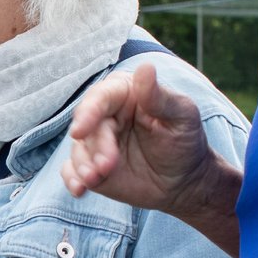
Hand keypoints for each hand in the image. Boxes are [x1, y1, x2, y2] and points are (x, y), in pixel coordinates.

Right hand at [63, 64, 217, 212]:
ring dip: (82, 166)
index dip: (89, 112)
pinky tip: (79, 189)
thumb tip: (145, 68)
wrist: (184, 181)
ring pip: (78, 149)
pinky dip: (72, 179)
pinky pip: (72, 170)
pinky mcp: (91, 165)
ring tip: (95, 180)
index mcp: (125, 94)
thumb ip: (159, 96)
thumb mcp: (182, 116)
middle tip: (107, 166)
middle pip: (87, 126)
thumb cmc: (186, 141)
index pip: (101, 97)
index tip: (80, 131)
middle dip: (93, 147)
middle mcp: (106, 115)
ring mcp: (96, 142)